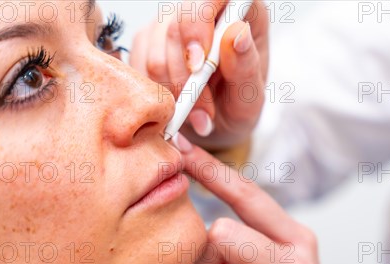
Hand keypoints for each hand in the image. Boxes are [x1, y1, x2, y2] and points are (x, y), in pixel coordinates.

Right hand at [130, 0, 268, 150]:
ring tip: (196, 116)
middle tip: (203, 113)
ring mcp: (171, 23)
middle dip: (185, 76)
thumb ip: (246, 67)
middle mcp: (203, 9)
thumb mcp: (250, 98)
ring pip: (155, 51)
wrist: (217, 126)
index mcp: (240, 11)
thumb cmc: (239, 108)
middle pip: (175, 25)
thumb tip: (237, 34)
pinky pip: (139, 67)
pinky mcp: (147, 41)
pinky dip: (156, 94)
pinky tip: (176, 107)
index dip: (198, 26)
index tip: (199, 66)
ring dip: (173, 92)